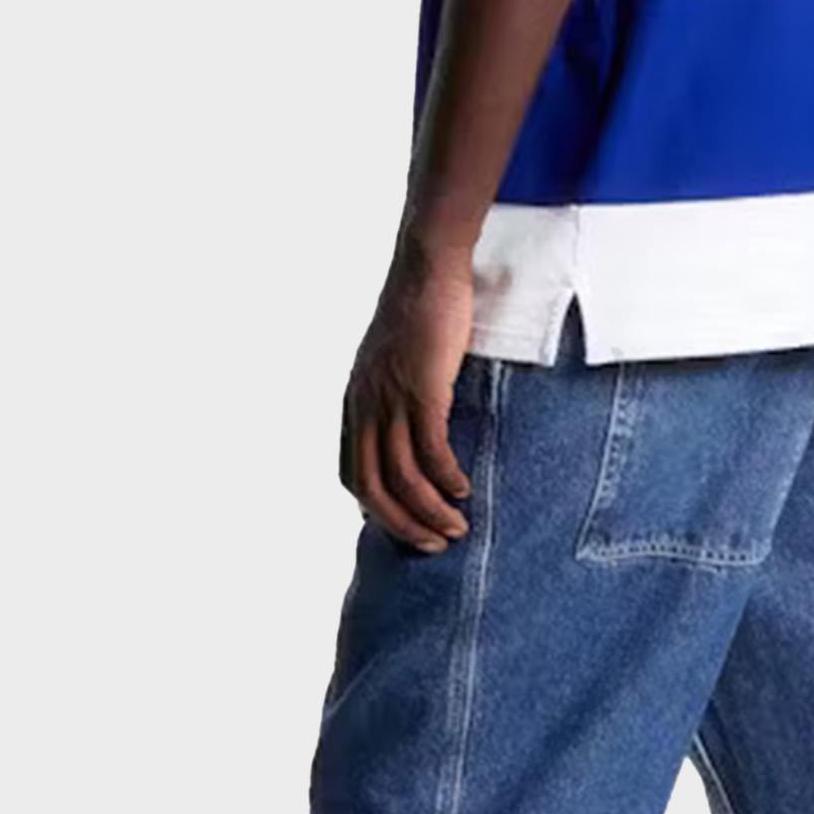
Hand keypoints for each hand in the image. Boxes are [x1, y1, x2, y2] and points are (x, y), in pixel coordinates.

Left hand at [339, 231, 475, 551]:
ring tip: (456, 528)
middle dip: (401, 525)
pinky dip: (446, 478)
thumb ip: (392, 395)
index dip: (373, 508)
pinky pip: (431, 449)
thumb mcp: (392, 361)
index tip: (402, 526)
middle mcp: (365, 406)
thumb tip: (410, 424)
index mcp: (355, 403)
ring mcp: (392, 398)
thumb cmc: (417, 311)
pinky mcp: (422, 389)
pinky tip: (463, 489)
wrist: (426, 268)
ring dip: (429, 510)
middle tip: (433, 545)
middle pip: (372, 487)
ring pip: (403, 475)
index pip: (351, 473)